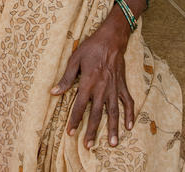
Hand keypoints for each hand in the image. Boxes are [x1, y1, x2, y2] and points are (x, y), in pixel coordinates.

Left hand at [50, 7, 133, 147]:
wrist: (111, 38)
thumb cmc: (91, 47)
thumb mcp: (75, 59)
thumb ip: (66, 78)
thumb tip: (54, 92)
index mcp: (88, 82)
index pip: (80, 106)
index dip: (75, 120)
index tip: (70, 133)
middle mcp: (102, 88)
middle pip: (97, 114)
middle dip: (92, 131)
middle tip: (88, 146)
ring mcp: (114, 87)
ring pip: (114, 112)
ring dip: (113, 128)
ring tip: (113, 144)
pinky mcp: (122, 84)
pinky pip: (128, 101)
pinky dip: (130, 114)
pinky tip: (129, 126)